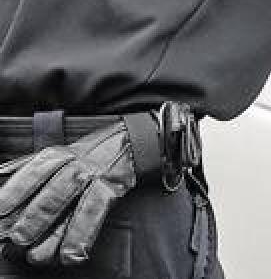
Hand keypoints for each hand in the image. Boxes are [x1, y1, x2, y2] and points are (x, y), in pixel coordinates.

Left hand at [0, 122, 137, 266]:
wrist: (126, 145)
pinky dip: (82, 237)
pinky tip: (70, 255)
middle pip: (53, 192)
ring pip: (75, 206)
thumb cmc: (82, 156)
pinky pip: (96, 216)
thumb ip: (22, 169)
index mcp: (54, 157)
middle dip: (33, 218)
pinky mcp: (112, 191)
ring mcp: (95, 179)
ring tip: (37, 255)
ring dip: (56, 234)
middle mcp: (75, 166)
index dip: (13, 194)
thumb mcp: (53, 155)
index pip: (30, 174)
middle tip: (17, 238)